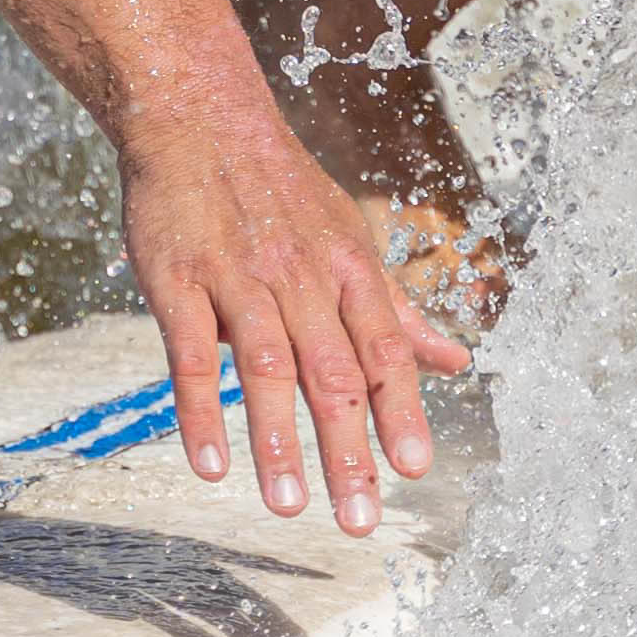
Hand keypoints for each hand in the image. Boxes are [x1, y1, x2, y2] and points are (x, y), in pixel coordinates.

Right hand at [112, 105, 474, 536]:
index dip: (400, 410)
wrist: (198, 115)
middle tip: (359, 521)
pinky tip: (211, 465)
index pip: (383, 350)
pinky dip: (201, 410)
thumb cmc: (281, 192)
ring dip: (278, 442)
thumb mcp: (351, 243)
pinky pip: (189, 354)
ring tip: (290, 507)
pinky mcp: (177, 280)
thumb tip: (458, 362)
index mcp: (347, 270)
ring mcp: (237, 278)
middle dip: (347, 450)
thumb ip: (399, 312)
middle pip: (330, 373)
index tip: (414, 469)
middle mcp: (299, 277)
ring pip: (265, 368)